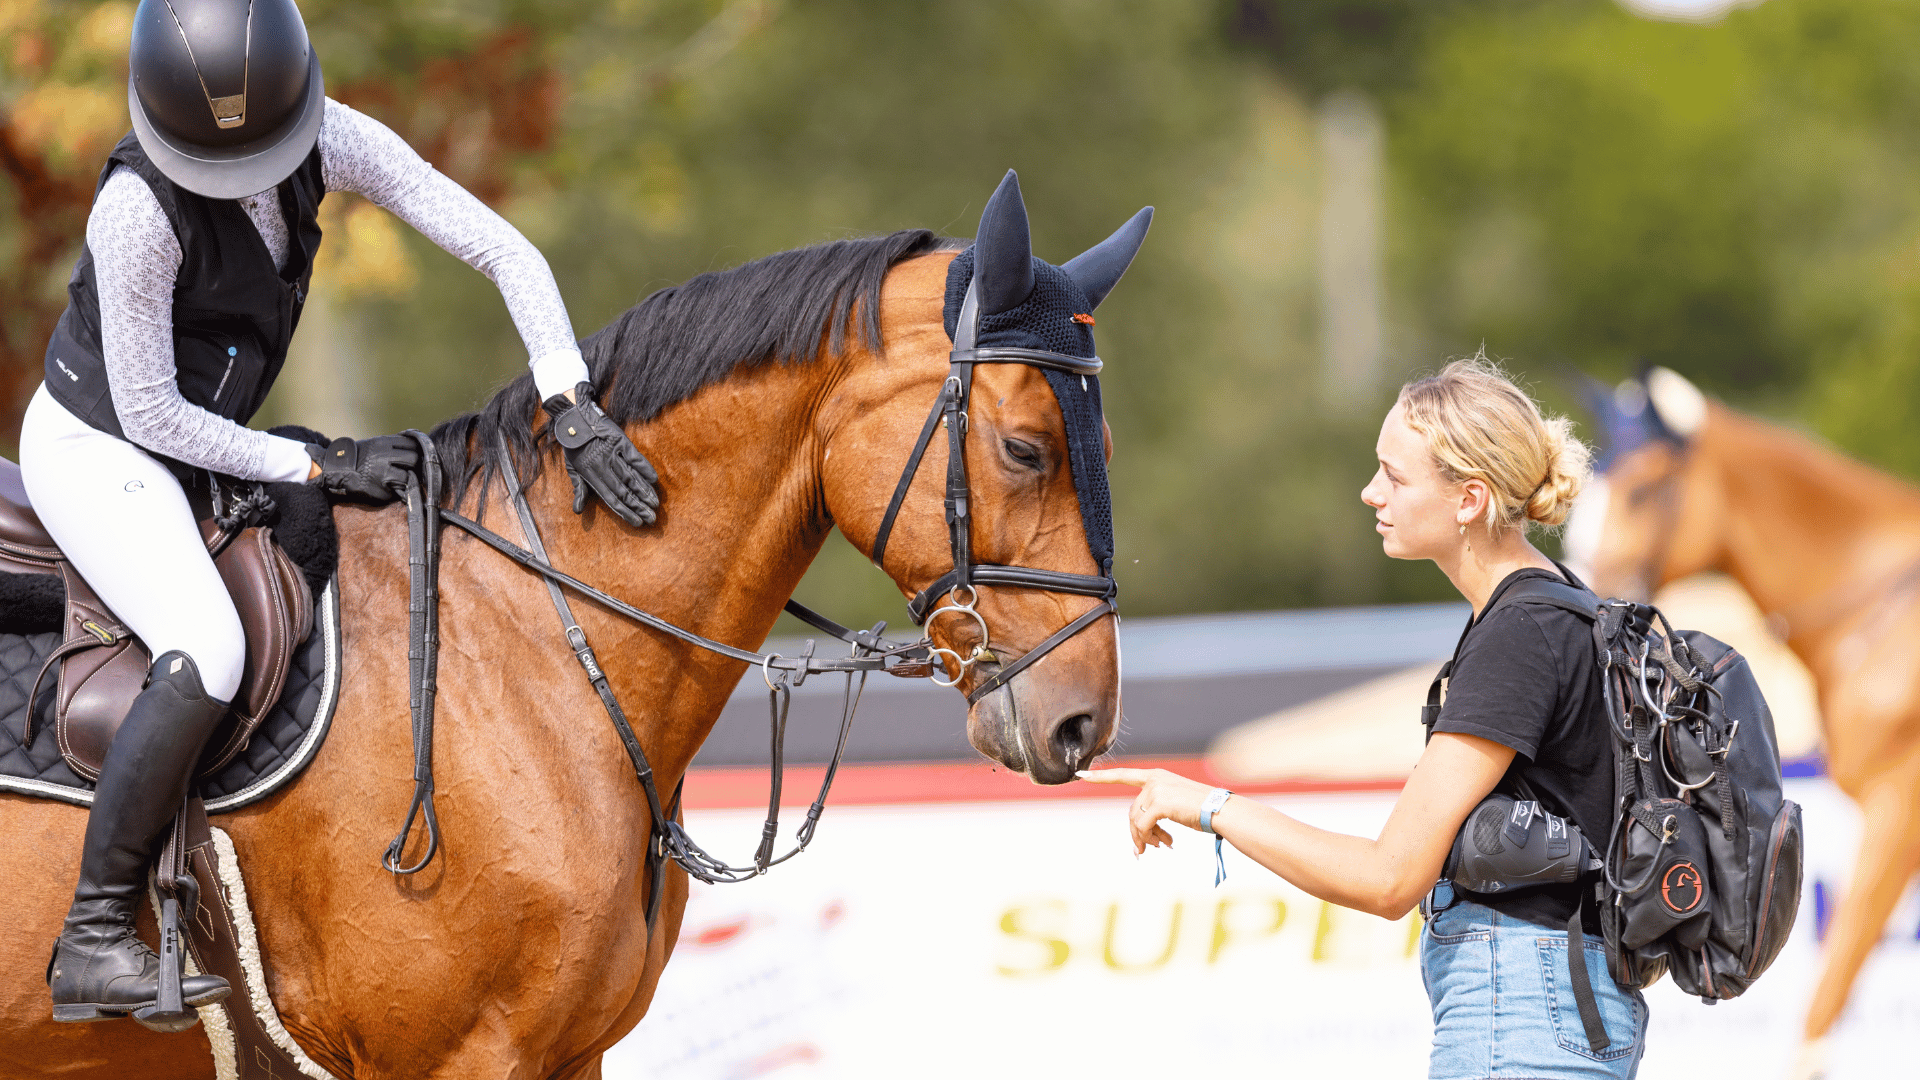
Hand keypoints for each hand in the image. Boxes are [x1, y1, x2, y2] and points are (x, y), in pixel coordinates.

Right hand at [306, 435, 419, 502]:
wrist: (339, 470)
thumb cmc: (359, 457)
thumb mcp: (374, 444)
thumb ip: (393, 445)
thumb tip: (415, 446)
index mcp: (384, 443)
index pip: (411, 443)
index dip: (417, 450)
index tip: (417, 455)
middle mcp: (384, 456)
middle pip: (414, 458)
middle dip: (416, 464)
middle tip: (413, 469)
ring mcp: (383, 473)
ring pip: (409, 475)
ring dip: (410, 478)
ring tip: (405, 479)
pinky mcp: (382, 488)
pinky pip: (401, 490)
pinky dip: (403, 490)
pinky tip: (399, 489)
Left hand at [542, 382, 659, 527]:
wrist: (574, 419)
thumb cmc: (573, 447)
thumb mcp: (572, 469)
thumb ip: (579, 489)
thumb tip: (578, 511)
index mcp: (591, 476)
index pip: (612, 499)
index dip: (626, 512)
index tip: (638, 522)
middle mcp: (603, 467)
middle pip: (624, 491)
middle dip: (639, 506)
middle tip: (652, 518)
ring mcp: (612, 454)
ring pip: (631, 477)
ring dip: (644, 491)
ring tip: (655, 503)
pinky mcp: (620, 441)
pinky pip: (634, 457)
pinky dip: (644, 468)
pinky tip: (654, 480)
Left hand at [1077, 767, 1221, 855]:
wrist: (1220, 811)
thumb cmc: (1201, 811)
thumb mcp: (1175, 807)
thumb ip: (1155, 812)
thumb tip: (1140, 838)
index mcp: (1157, 776)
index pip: (1123, 774)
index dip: (1101, 776)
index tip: (1081, 775)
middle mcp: (1154, 779)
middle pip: (1131, 810)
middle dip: (1138, 832)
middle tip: (1148, 849)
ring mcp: (1156, 790)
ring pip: (1136, 821)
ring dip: (1145, 839)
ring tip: (1161, 846)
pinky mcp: (1159, 803)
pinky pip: (1143, 826)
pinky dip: (1149, 838)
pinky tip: (1166, 843)